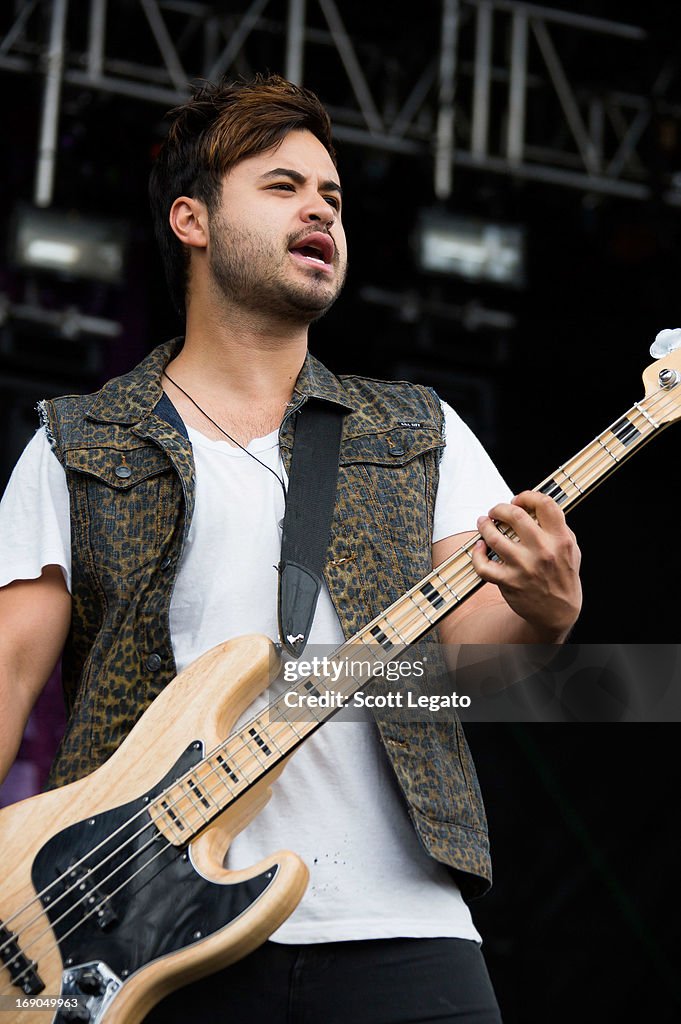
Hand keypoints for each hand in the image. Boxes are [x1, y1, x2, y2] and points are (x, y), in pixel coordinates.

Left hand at [470, 490, 581, 640]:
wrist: (558, 612)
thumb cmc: (563, 576)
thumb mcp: (571, 549)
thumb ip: (557, 527)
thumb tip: (534, 506)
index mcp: (561, 539)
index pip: (545, 504)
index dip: (527, 496)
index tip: (518, 500)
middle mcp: (543, 551)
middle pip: (515, 515)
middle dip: (500, 508)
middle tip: (496, 511)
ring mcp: (524, 567)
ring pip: (494, 537)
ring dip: (484, 525)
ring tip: (483, 522)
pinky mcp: (509, 582)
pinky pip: (483, 565)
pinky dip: (477, 554)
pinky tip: (480, 547)